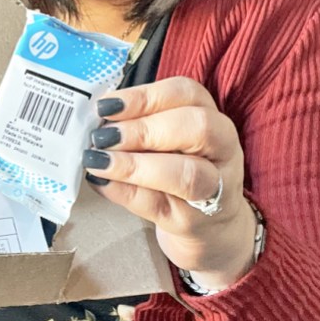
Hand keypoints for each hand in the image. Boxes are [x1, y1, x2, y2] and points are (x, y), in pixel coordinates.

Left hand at [83, 76, 256, 290]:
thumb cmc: (179, 170)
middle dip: (143, 129)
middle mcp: (222, 150)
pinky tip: (101, 182)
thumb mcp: (167, 140)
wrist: (210, 227)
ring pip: (186, 174)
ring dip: (134, 165)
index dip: (145, 96)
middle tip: (103, 136)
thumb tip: (97, 115)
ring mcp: (213, 190)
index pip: (187, 93)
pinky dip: (124, 192)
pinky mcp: (193, 222)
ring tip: (98, 161)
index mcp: (212, 117)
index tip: (107, 105)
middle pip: (197, 128)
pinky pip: (158, 205)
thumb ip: (140, 122)